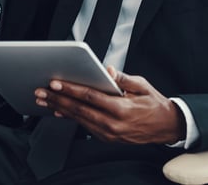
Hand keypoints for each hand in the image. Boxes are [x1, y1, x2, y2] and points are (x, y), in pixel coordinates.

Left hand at [34, 67, 185, 144]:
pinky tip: (57, 111)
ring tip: (43, 100)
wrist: (167, 127)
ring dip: (59, 109)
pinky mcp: (108, 138)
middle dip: (57, 99)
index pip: (90, 97)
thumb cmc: (154, 103)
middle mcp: (113, 124)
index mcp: (122, 109)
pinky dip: (70, 118)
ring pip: (79, 119)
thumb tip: (106, 69)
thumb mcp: (142, 85)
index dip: (70, 89)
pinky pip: (85, 126)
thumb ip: (122, 78)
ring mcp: (110, 134)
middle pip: (79, 109)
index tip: (55, 83)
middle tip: (40, 91)